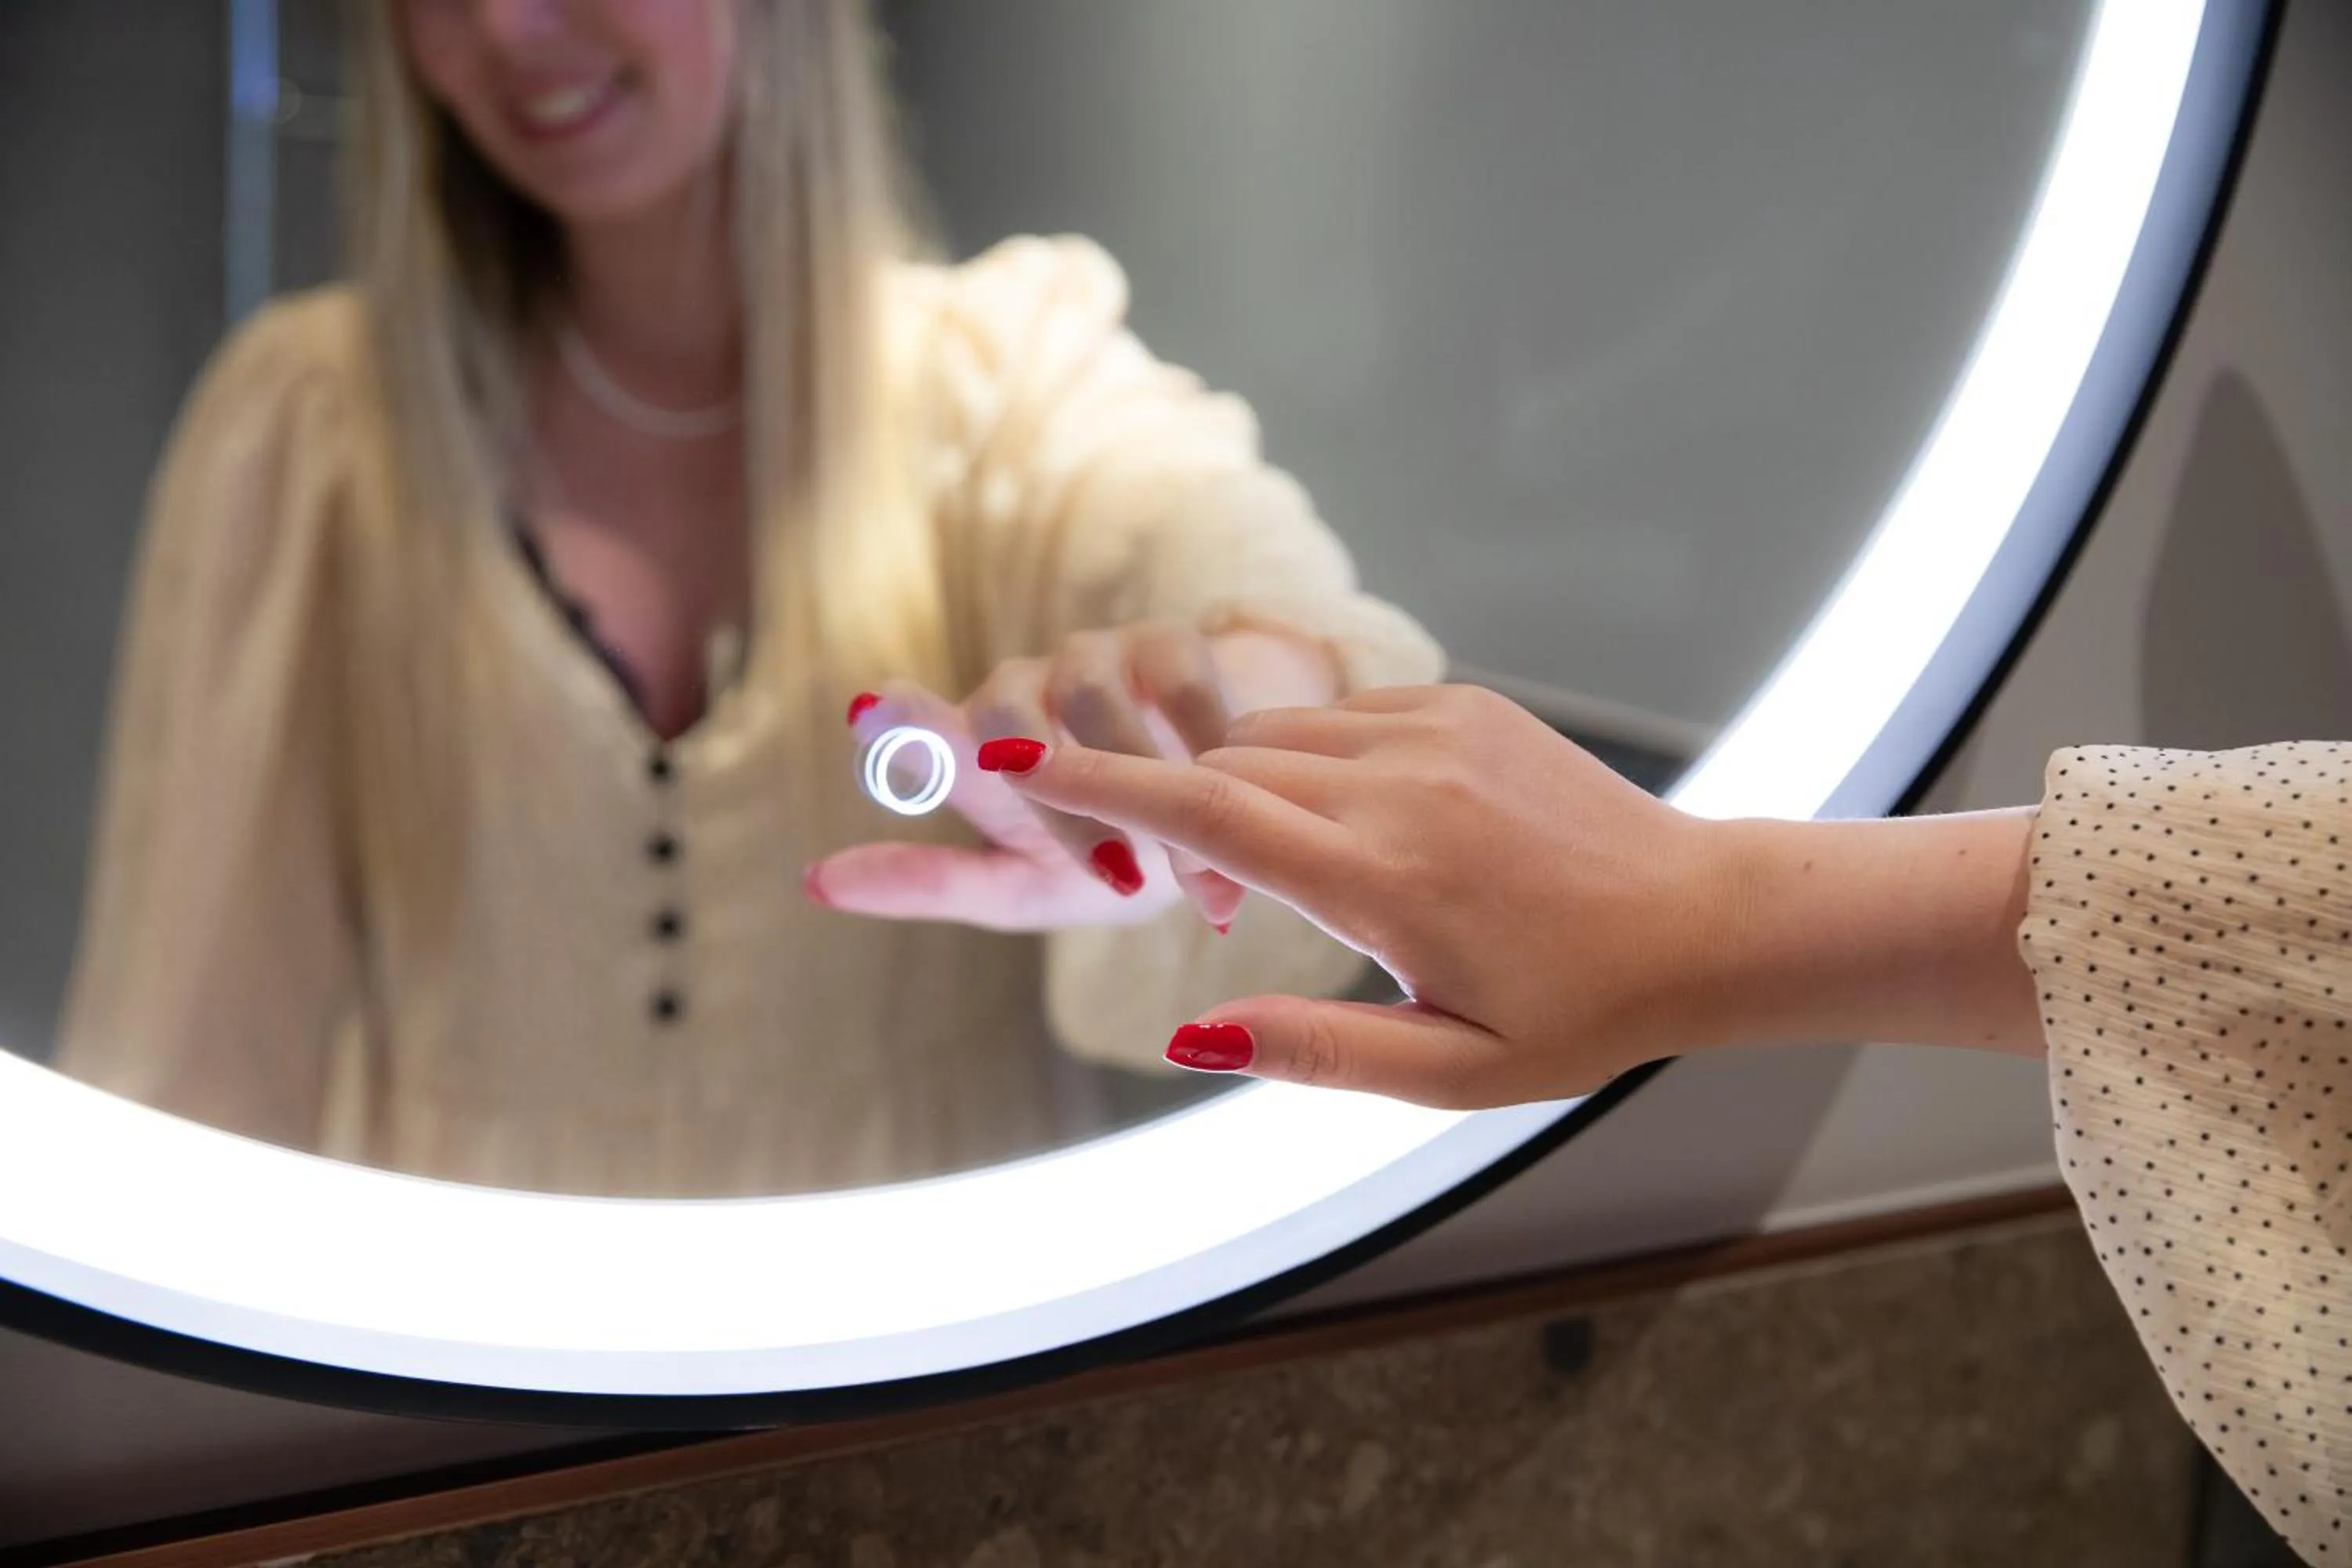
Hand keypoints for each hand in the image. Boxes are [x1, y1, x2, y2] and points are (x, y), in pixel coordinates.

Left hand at [806, 621, 1328, 931]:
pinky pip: (1179, 688)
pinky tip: (1235, 794)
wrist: (1232, 803)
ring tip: (1190, 866)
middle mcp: (1020, 696)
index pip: (922, 739)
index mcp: (975, 759)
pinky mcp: (1170, 643)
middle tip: (1121, 878)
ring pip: (1092, 703)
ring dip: (1142, 784)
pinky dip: (1206, 747)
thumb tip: (810, 882)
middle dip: (1064, 807)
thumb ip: (935, 883)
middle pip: (1007, 726)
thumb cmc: (1115, 853)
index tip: (867, 709)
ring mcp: (1093, 660)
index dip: (899, 724)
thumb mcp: (1029, 887)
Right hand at [993, 684, 2042, 1105]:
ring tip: (1270, 868)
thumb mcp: (1451, 1070)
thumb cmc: (1579, 1012)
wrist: (1703, 919)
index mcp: (1382, 877)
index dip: (1098, 782)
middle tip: (1151, 858)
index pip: (1205, 809)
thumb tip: (1191, 1033)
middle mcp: (1398, 784)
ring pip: (1277, 734)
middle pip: (1224, 763)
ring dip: (1236, 781)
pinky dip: (1303, 755)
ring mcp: (1434, 729)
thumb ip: (1315, 1051)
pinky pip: (1340, 713)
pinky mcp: (1463, 705)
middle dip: (1155, 791)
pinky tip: (1340, 822)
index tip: (1014, 753)